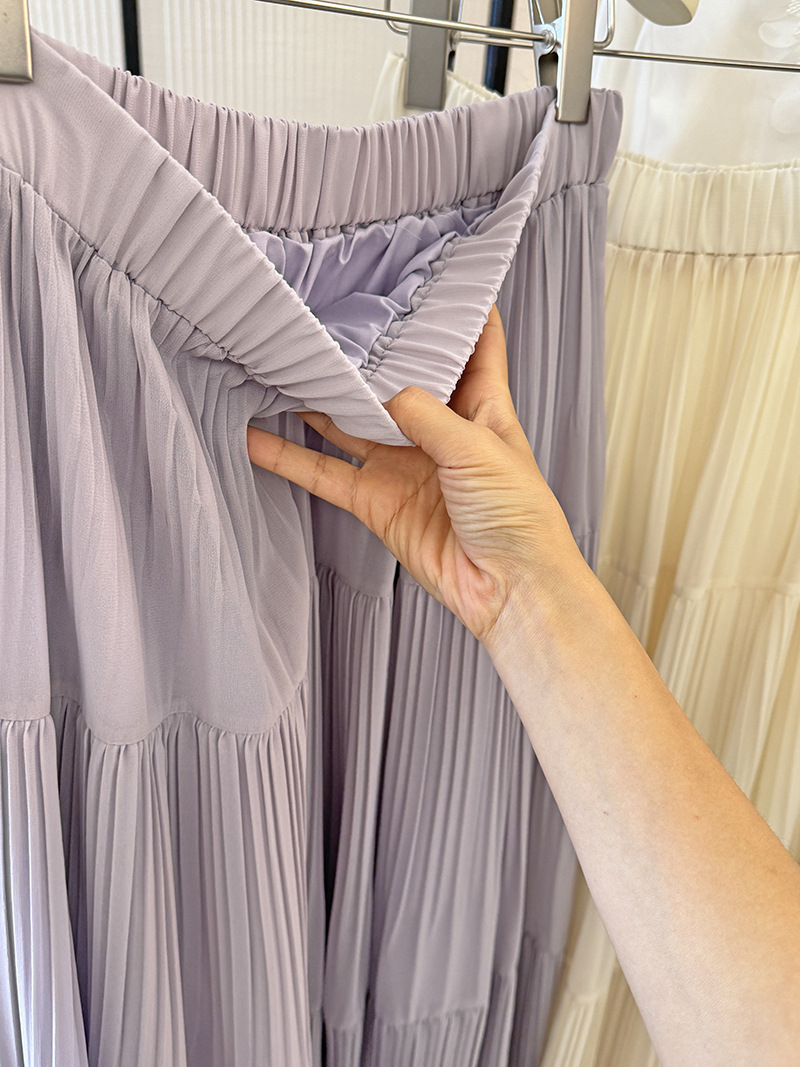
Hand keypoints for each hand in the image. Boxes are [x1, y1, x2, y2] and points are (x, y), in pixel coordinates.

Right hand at [246, 308, 581, 644]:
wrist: (508, 588)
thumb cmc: (519, 518)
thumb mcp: (477, 447)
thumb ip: (423, 412)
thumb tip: (379, 390)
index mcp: (481, 405)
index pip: (473, 343)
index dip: (456, 308)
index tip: (428, 272)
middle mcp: (439, 430)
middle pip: (395, 380)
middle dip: (365, 354)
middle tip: (326, 321)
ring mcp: (404, 465)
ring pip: (351, 423)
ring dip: (318, 401)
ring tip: (281, 368)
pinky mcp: (378, 501)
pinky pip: (327, 473)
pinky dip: (291, 459)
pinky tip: (259, 440)